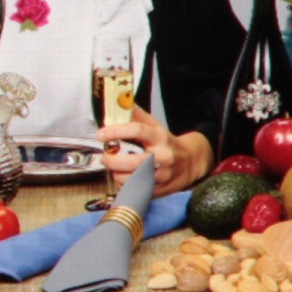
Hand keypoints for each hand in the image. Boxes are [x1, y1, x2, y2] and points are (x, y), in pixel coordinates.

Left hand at [97, 105, 212, 196]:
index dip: (116, 131)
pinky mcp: (159, 190)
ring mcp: (161, 176)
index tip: (100, 134)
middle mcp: (162, 157)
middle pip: (132, 161)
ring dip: (115, 174)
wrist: (190, 162)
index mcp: (159, 137)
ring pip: (132, 179)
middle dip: (112, 160)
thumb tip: (119, 102)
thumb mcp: (155, 125)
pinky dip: (123, 184)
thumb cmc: (167, 142)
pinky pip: (135, 190)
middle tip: (104, 156)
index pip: (137, 131)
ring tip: (112, 167)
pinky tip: (121, 176)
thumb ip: (136, 115)